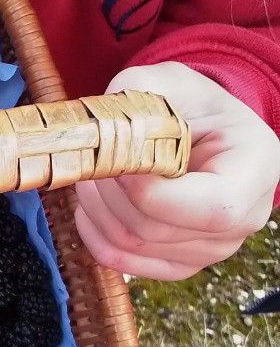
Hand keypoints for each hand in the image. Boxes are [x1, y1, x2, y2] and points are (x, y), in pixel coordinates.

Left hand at [74, 61, 279, 279]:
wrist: (198, 131)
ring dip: (96, 208)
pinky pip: (122, 260)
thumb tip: (106, 125)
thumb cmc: (190, 106)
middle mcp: (243, 219)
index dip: (152, 192)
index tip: (116, 162)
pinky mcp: (178, 263)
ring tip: (93, 173)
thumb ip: (140, 91)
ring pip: (132, 245)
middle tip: (94, 159)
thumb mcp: (171, 82)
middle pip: (157, 228)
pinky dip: (93, 232)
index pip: (213, 208)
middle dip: (110, 192)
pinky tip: (91, 203)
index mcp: (255, 170)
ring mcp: (211, 249)